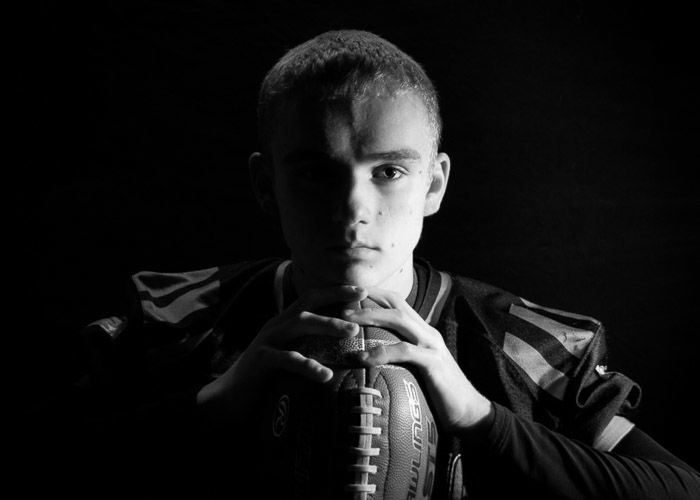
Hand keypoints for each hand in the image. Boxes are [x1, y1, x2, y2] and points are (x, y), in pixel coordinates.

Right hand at [197, 285, 367, 415]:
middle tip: (362, 297)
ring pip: (299, 324)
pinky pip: (287, 359)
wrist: (227, 398)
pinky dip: (308, 365)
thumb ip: (307, 347)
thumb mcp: (287, 356)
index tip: (362, 290)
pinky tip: (326, 375)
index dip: (335, 291)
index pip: (311, 298)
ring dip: (327, 324)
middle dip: (335, 297)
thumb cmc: (264, 378)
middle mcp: (276, 326)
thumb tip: (342, 351)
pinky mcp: (260, 361)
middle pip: (307, 304)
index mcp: (284, 323)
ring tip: (352, 331)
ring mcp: (267, 341)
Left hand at [344, 288, 492, 433]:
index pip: (396, 302)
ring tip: (346, 321)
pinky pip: (405, 352)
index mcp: (422, 331)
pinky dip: (381, 352)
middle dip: (367, 300)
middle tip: (340, 304)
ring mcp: (432, 346)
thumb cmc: (437, 394)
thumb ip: (398, 357)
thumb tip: (368, 358)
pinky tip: (362, 359)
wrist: (469, 414)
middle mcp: (427, 333)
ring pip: (399, 320)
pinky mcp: (434, 363)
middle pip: (396, 304)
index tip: (348, 294)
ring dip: (370, 317)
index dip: (373, 294)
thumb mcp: (416, 368)